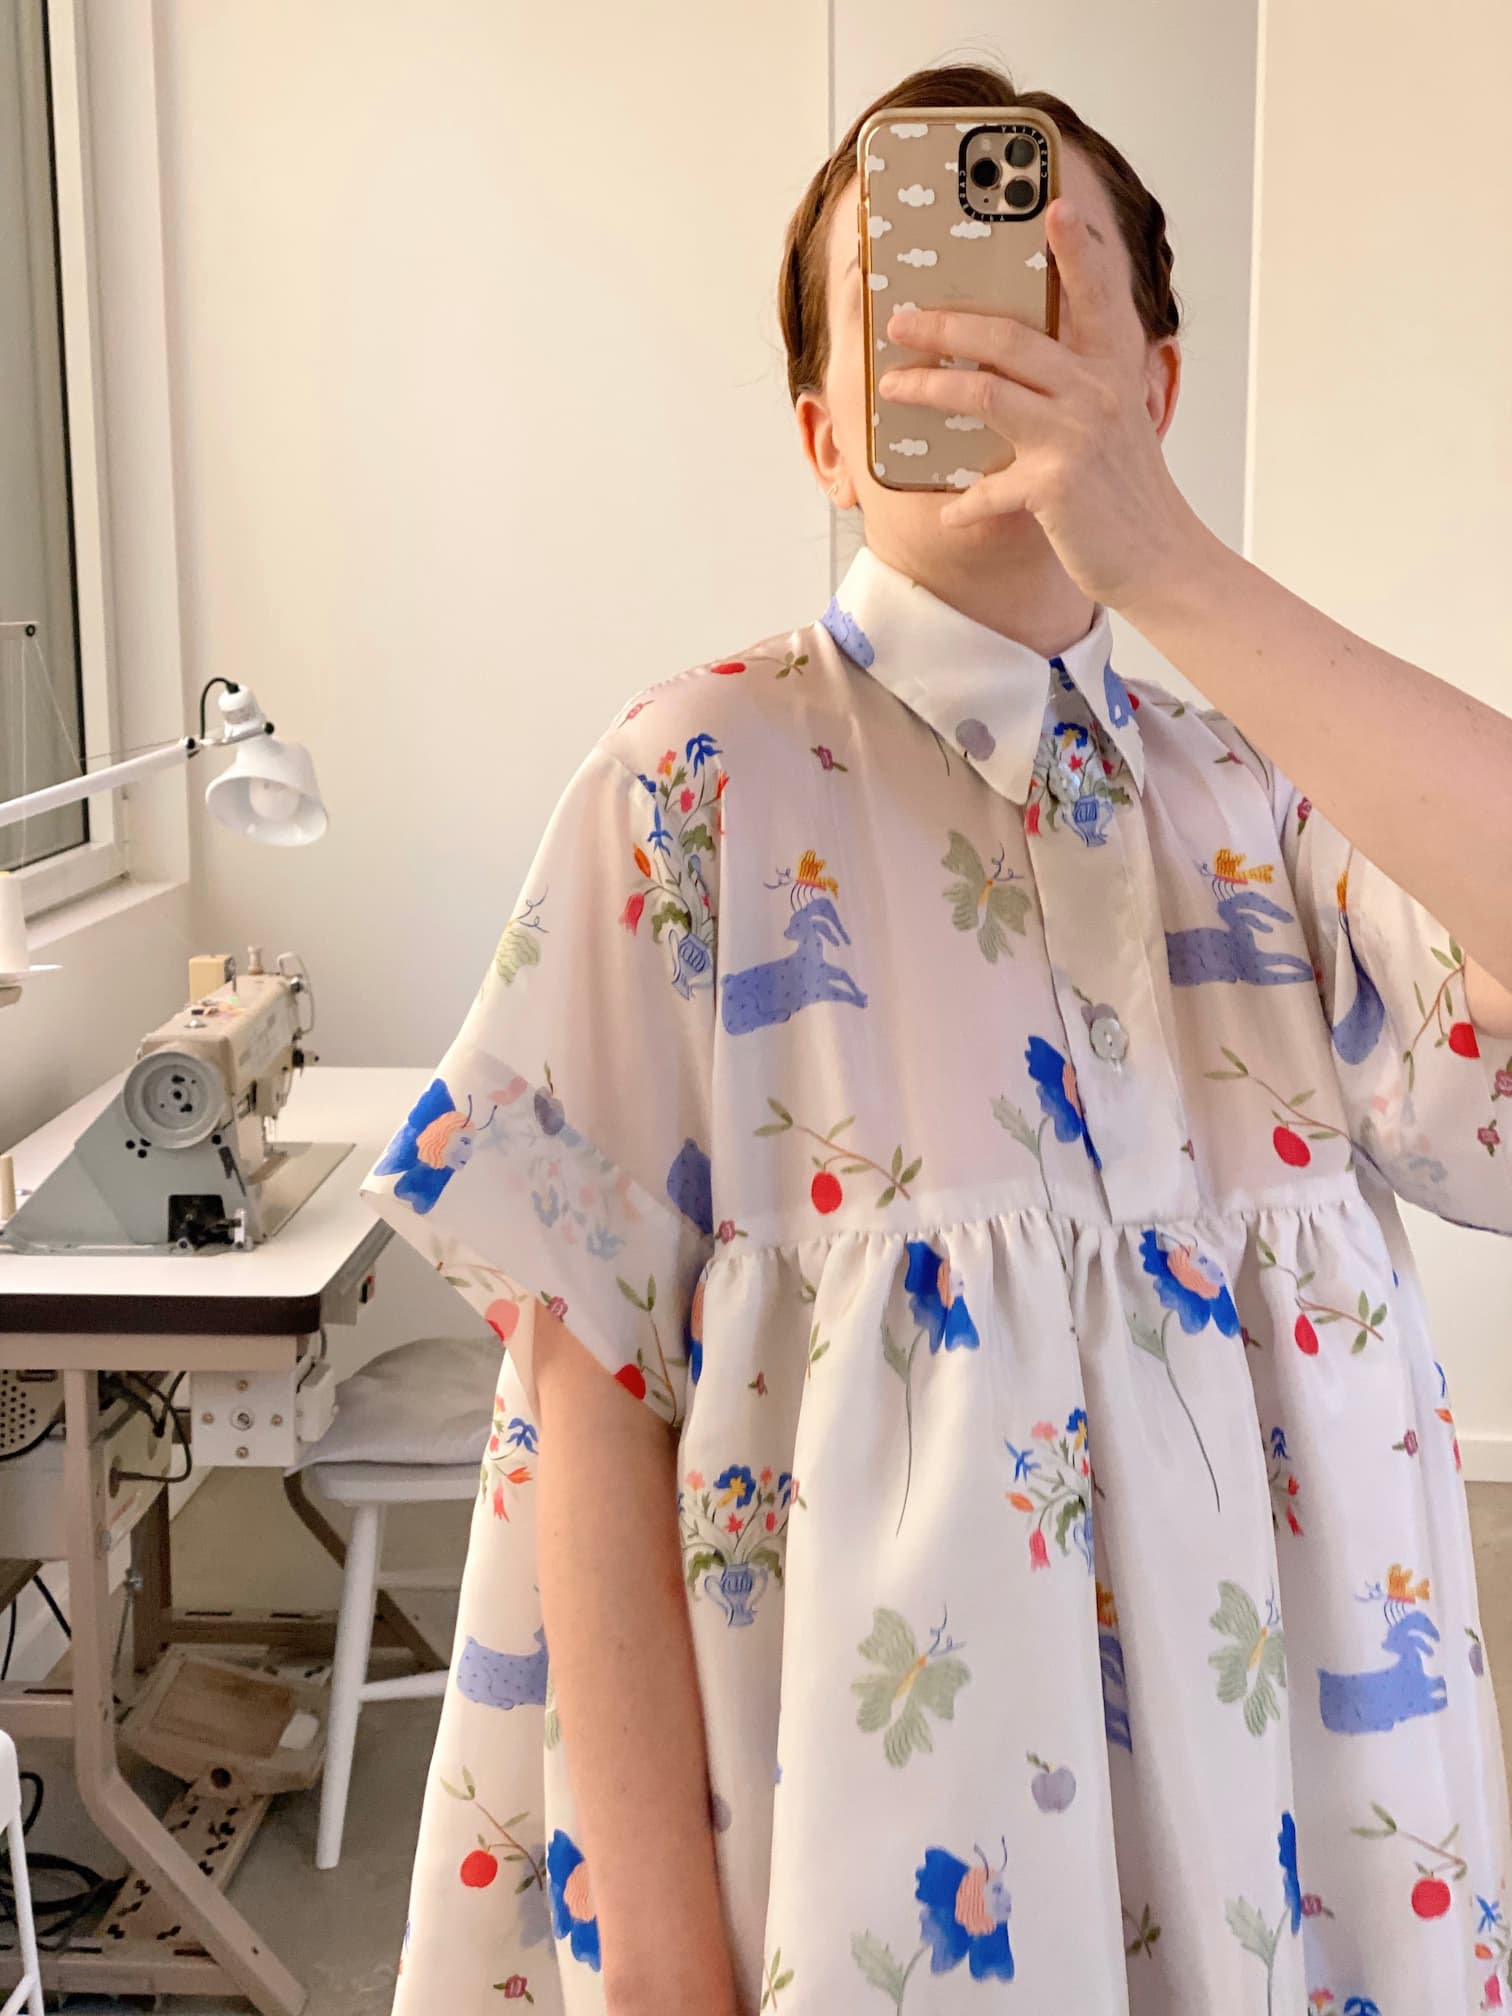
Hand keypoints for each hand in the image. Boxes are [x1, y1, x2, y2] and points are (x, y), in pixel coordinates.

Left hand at [873, 195, 1210, 615]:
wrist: (1161, 559)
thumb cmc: (1127, 493)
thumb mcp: (1115, 423)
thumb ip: (1078, 386)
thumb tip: (1011, 366)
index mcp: (1113, 369)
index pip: (1095, 295)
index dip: (1076, 250)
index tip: (1054, 206)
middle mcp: (1096, 392)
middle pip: (1007, 339)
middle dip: (944, 325)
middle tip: (899, 321)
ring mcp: (1076, 437)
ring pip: (984, 394)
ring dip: (928, 388)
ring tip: (891, 388)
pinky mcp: (1057, 487)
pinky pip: (990, 489)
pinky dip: (965, 505)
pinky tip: (949, 515)